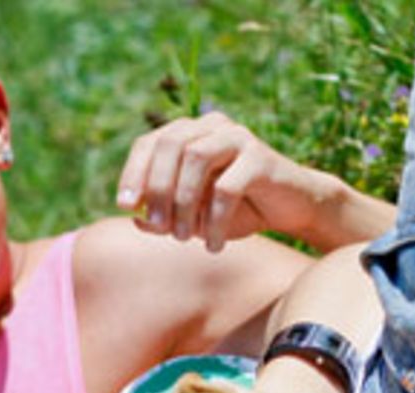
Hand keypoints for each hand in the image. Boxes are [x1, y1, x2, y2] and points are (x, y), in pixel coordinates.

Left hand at [115, 112, 327, 251]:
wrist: (289, 209)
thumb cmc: (235, 211)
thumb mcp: (192, 217)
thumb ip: (162, 217)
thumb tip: (136, 217)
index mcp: (190, 133)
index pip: (150, 142)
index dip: (133, 172)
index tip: (125, 206)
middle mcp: (212, 126)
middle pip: (170, 144)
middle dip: (157, 187)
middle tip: (157, 225)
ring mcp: (238, 137)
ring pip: (196, 158)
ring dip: (184, 202)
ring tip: (185, 237)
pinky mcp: (261, 157)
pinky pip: (226, 187)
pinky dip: (215, 220)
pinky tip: (215, 245)